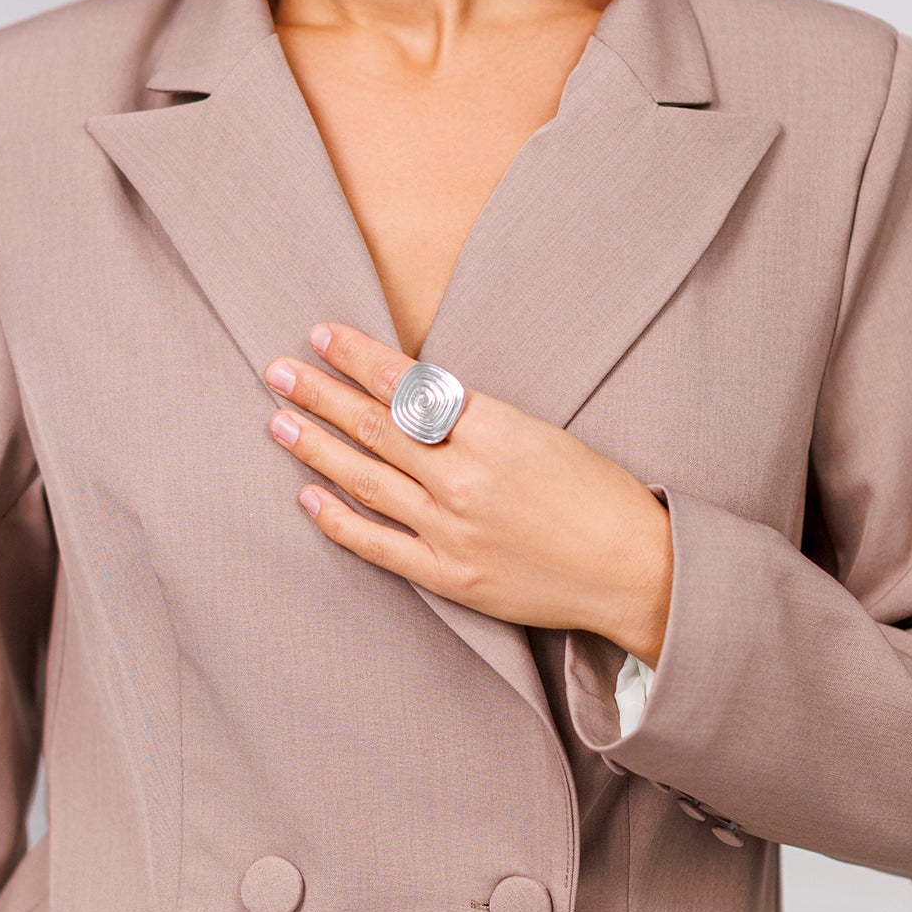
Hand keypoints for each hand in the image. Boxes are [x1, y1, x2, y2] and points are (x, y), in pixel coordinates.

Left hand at [263, 322, 672, 664]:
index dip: (357, 357)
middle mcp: (464, 478)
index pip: (406, 385)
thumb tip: (412, 396)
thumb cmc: (596, 494)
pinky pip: (377, 545)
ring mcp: (452, 530)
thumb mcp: (541, 433)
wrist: (633, 570)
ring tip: (279, 421)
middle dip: (320, 394)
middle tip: (277, 370)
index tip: (320, 335)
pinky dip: (338, 520)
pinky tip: (308, 496)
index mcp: (493, 431)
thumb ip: (475, 418)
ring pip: (366, 480)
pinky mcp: (449, 576)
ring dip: (317, 448)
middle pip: (374, 427)